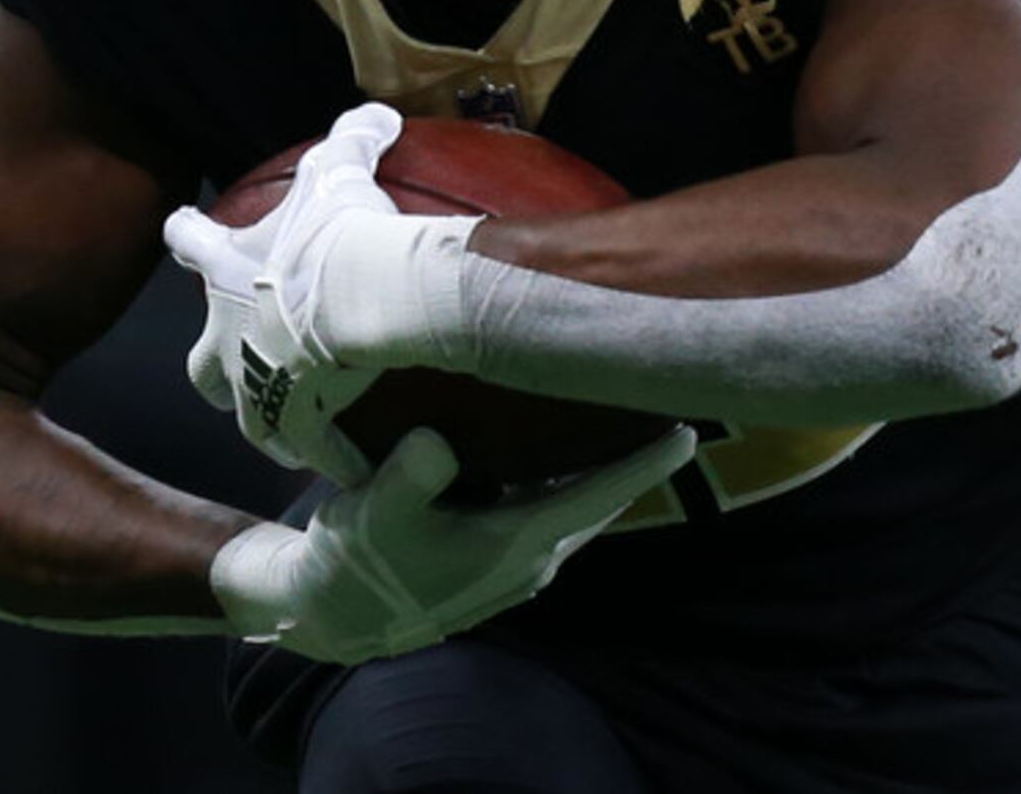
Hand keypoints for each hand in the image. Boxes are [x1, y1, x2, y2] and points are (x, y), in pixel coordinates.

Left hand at [164, 103, 464, 481]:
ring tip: (295, 425)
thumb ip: (353, 136)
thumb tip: (378, 110)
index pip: (191, 242)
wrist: (355, 296)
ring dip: (267, 415)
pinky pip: (310, 447)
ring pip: (246, 411)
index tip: (179, 228)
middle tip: (240, 358)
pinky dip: (329, 456)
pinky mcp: (289, 422)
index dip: (187, 234)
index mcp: (227, 271)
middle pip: (202, 360)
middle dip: (215, 361)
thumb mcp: (341, 171)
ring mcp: (253, 385)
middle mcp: (224, 336)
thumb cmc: (337, 232)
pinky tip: (349, 467)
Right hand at [209, 423, 700, 664]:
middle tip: (670, 406)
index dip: (646, 463)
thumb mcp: (374, 512)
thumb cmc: (356, 561)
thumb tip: (437, 442)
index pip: (600, 496)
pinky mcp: (496, 562)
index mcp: (516, 544)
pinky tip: (565, 448)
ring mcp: (516, 565)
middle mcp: (530, 558)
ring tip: (629, 418)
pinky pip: (551, 513)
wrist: (330, 614)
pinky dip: (567, 483)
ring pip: (578, 507)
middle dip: (636, 460)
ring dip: (602, 470)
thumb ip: (409, 477)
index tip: (690, 430)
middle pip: (601, 499)